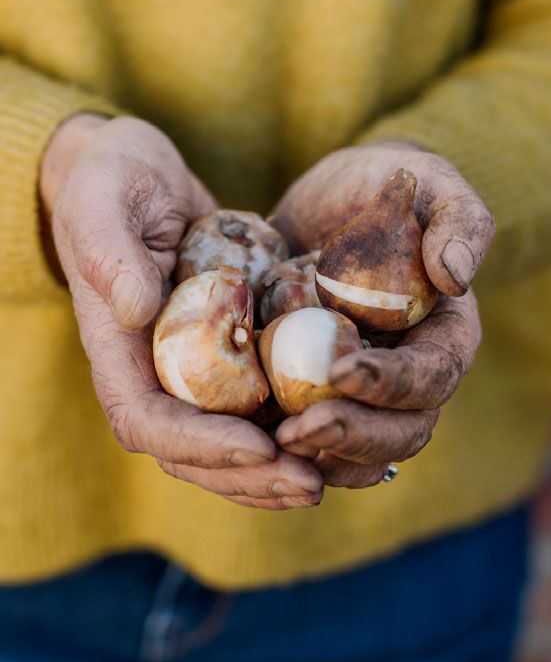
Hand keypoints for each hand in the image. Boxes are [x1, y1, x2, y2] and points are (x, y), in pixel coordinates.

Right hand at [42, 114, 322, 509]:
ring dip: (273, 470)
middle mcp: (150, 372)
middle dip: (249, 475)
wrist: (136, 177)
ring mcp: (187, 370)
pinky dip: (288, 433)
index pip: (147, 419)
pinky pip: (252, 408)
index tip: (259, 445)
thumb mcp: (105, 202)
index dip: (200, 443)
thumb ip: (110, 253)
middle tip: (310, 483)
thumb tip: (135, 312)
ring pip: (225, 443)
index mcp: (116, 348)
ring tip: (328, 479)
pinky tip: (335, 437)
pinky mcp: (222, 357)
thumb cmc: (113, 182)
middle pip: (191, 451)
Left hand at [271, 141, 493, 487]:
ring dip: (320, 455)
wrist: (334, 203)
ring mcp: (364, 389)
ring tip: (273, 444)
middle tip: (297, 431)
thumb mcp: (428, 182)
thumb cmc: (386, 185)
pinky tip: (253, 439)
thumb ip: (458, 219)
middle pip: (401, 431)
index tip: (342, 372)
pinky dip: (290, 447)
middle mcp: (411, 373)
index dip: (391, 384)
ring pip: (359, 449)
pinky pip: (314, 435)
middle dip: (352, 437)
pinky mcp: (319, 389)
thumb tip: (456, 276)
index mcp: (446, 334)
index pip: (431, 375)